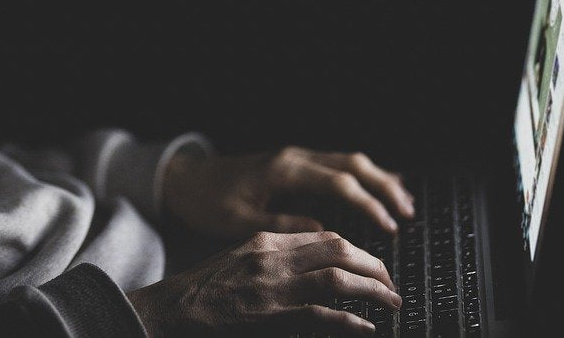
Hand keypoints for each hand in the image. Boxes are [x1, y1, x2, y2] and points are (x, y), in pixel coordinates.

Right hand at [127, 230, 400, 335]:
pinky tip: (367, 327)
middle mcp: (272, 257)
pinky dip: (350, 321)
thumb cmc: (203, 291)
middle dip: (372, 264)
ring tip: (391, 301)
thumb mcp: (239, 261)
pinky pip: (322, 316)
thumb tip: (314, 268)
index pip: (323, 236)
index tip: (371, 264)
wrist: (171, 310)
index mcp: (265, 241)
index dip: (354, 250)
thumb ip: (273, 259)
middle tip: (390, 282)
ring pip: (337, 278)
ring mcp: (273, 287)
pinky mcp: (272, 316)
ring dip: (372, 289)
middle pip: (337, 248)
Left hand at [162, 146, 414, 238]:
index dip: (368, 204)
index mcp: (284, 170)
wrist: (187, 179)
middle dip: (384, 187)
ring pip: (348, 160)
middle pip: (352, 164)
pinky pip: (336, 163)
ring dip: (378, 179)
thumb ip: (282, 225)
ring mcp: (296, 157)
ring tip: (404, 203)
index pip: (339, 183)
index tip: (390, 226)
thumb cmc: (209, 203)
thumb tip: (322, 233)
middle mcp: (295, 158)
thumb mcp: (240, 221)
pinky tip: (378, 188)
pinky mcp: (295, 163)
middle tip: (409, 214)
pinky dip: (361, 175)